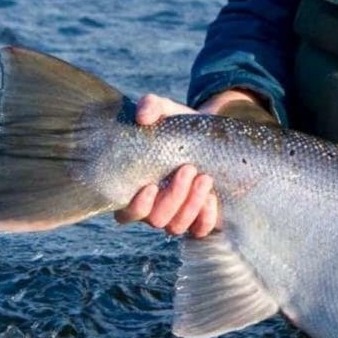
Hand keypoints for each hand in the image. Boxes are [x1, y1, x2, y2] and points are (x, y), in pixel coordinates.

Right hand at [113, 88, 264, 237]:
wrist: (213, 135)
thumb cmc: (180, 126)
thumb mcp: (167, 111)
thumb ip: (152, 106)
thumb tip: (143, 115)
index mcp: (136, 188)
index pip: (124, 213)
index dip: (136, 206)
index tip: (151, 185)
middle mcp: (154, 207)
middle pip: (155, 219)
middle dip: (173, 197)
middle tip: (188, 169)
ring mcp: (177, 215)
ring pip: (176, 227)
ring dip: (190, 205)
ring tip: (205, 178)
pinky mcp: (200, 218)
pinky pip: (200, 231)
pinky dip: (205, 218)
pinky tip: (213, 198)